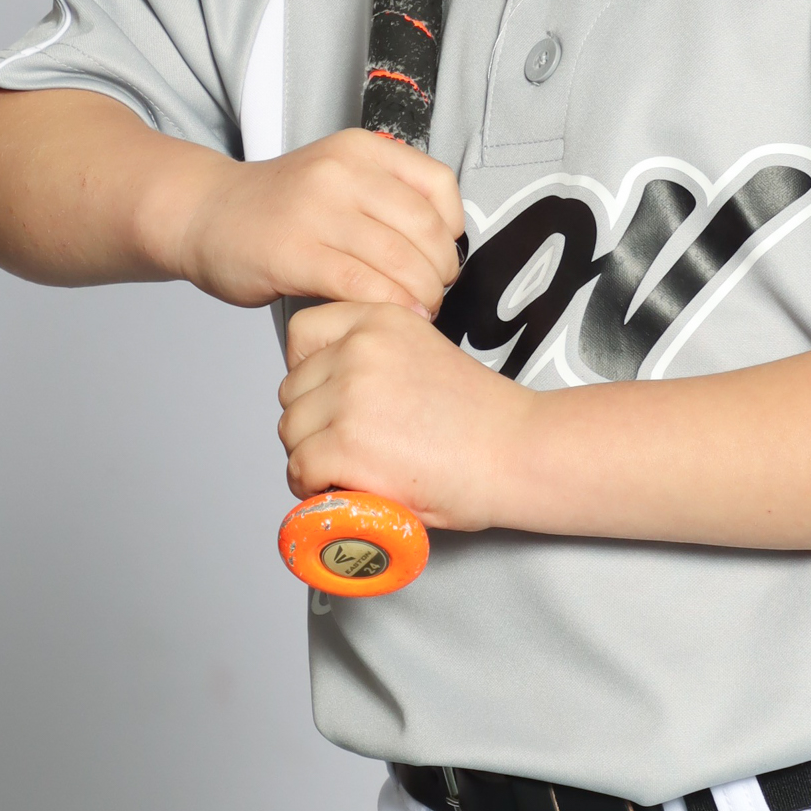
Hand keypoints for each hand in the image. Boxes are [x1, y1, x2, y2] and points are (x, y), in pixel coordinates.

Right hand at [175, 129, 464, 312]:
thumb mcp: (338, 177)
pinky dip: (388, 305)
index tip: (445, 254)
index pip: (438, 184)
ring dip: (421, 295)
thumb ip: (386, 197)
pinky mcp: (294, 253)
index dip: (453, 229)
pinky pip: (361, 284)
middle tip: (436, 293)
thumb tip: (445, 244)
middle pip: (424, 228)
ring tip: (418, 310)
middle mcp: (341, 172)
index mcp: (360, 150)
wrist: (205, 214)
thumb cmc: (278, 208)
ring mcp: (316, 210)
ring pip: (398, 259)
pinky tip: (393, 317)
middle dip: (442, 271)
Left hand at [278, 301, 534, 529]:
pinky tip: (346, 489)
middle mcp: (359, 350)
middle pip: (292, 390)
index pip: (302, 334)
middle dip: (312, 421)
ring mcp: (350, 396)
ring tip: (351, 469)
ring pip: (291, 432)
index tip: (325, 397)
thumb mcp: (423, 352)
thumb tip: (329, 388)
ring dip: (311, 456)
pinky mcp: (345, 446)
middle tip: (347, 443)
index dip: (308, 372)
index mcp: (380, 320)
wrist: (519, 452)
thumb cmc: (482, 418)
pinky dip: (314, 487)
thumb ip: (376, 357)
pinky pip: (300, 469)